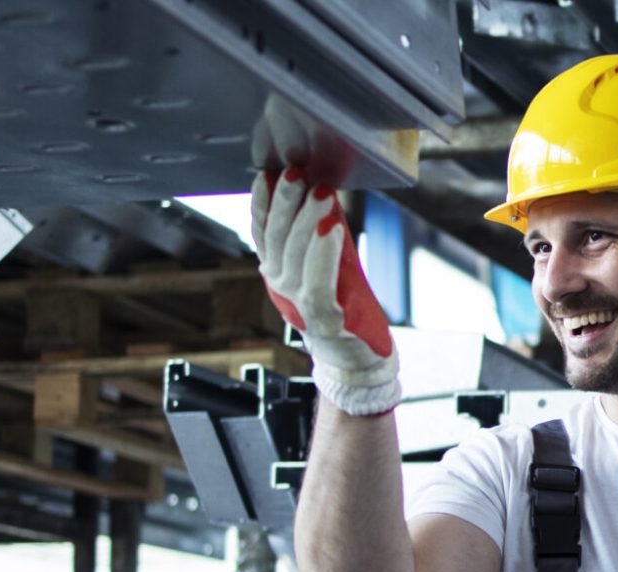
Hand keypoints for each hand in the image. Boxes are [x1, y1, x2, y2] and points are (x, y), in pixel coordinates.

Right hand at [250, 166, 398, 415]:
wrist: (355, 353)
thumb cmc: (343, 300)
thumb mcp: (325, 258)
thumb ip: (316, 229)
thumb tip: (319, 186)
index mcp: (276, 267)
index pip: (261, 229)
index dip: (263, 201)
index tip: (269, 172)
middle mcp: (279, 283)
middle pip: (277, 236)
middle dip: (286, 201)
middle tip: (298, 173)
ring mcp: (297, 302)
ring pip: (296, 254)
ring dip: (308, 219)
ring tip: (322, 192)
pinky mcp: (322, 317)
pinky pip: (318, 281)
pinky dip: (323, 253)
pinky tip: (331, 228)